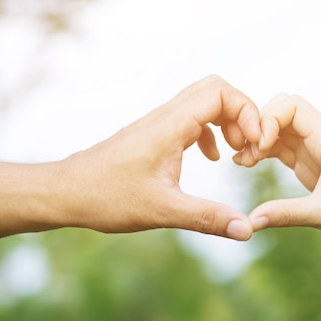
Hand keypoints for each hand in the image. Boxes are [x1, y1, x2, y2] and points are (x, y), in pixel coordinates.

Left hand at [56, 75, 260, 240]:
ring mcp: (159, 124)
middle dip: (241, 113)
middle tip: (247, 146)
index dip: (247, 111)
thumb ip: (208, 218)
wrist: (66, 191)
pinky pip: (191, 119)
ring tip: (235, 152)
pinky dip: (210, 131)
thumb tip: (247, 231)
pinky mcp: (154, 135)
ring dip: (227, 121)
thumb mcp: (163, 211)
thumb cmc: (106, 197)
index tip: (253, 144)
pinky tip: (210, 158)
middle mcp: (165, 117)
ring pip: (203, 102)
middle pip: (215, 90)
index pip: (220, 93)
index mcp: (170, 126)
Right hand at [237, 94, 320, 251]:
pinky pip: (281, 147)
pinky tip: (248, 164)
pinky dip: (263, 151)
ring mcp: (315, 150)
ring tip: (242, 161)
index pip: (293, 106)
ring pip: (279, 128)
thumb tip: (250, 221)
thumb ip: (287, 214)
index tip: (260, 147)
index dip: (269, 119)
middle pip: (283, 110)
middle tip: (246, 154)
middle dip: (259, 125)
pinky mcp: (309, 163)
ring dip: (258, 140)